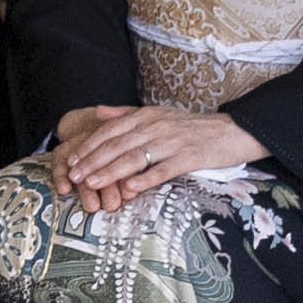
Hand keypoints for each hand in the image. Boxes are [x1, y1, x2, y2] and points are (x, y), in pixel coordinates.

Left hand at [52, 104, 260, 212]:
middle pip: (117, 145)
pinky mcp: (189, 158)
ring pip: (135, 157)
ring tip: (92, 183)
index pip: (110, 131)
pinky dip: (144, 179)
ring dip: (110, 171)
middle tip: (73, 175)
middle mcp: (156, 126)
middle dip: (92, 160)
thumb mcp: (158, 114)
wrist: (232, 132)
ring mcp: (172, 142)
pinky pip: (163, 170)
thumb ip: (127, 114)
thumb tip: (98, 112)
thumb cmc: (191, 127)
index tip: (70, 160)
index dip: (88, 146)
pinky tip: (129, 189)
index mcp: (146, 116)